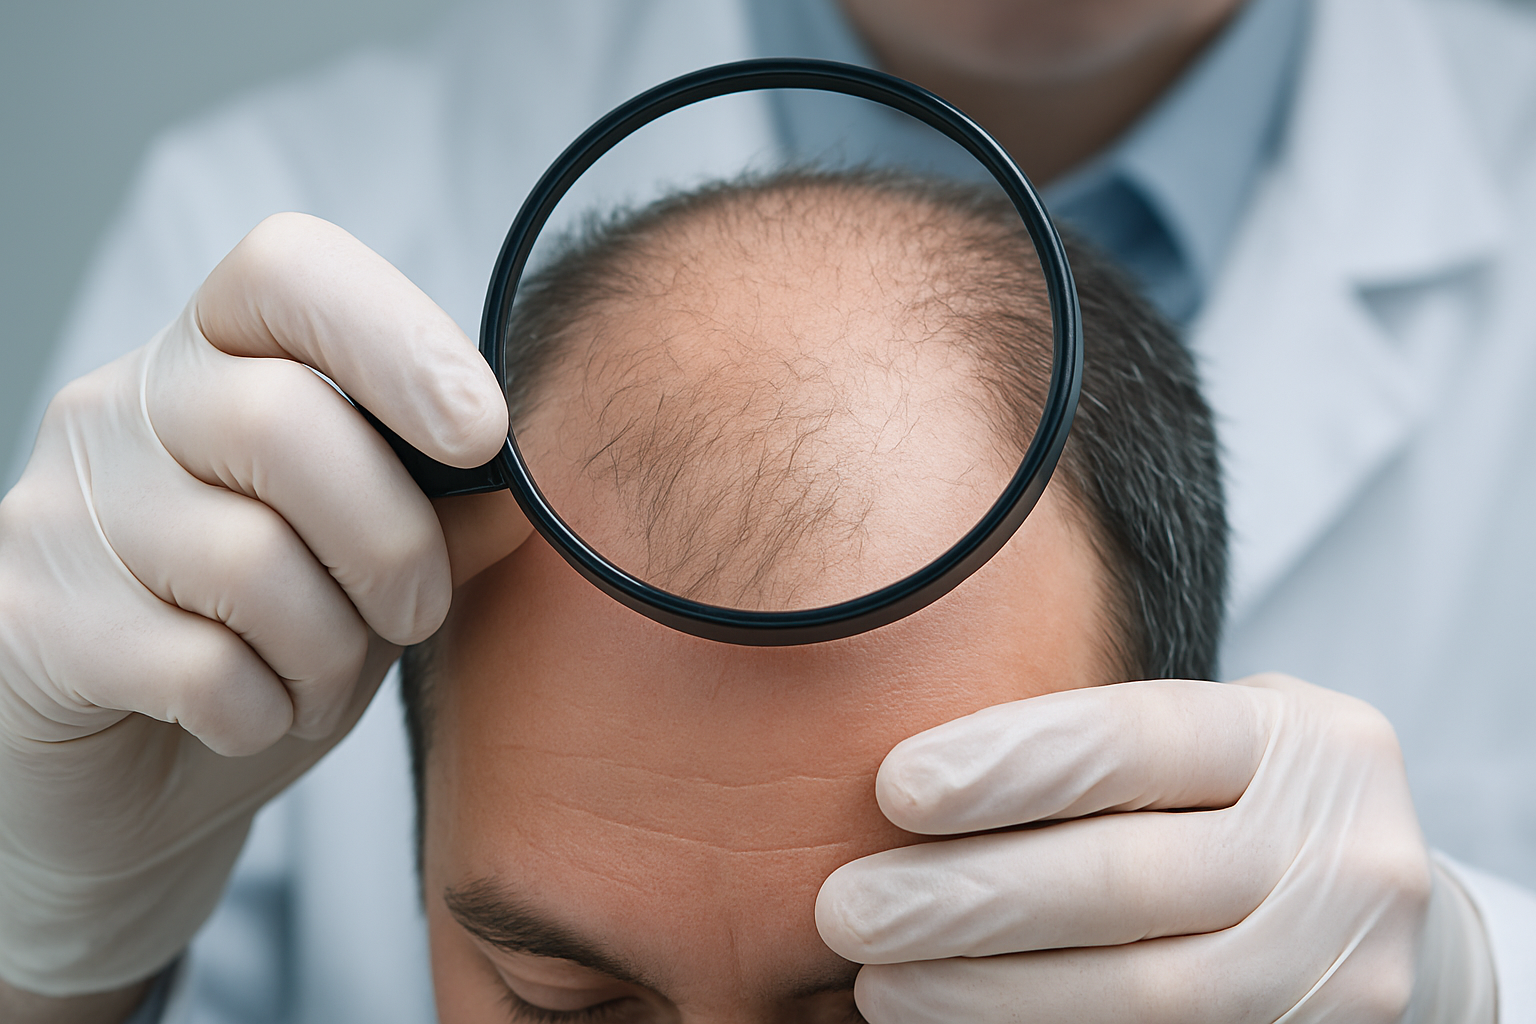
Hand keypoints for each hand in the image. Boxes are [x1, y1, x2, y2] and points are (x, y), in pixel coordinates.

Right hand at [0, 213, 526, 1000]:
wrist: (131, 780)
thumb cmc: (269, 646)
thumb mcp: (377, 569)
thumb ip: (449, 513)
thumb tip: (531, 485)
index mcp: (217, 357)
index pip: (285, 272)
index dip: (396, 337)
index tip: (482, 434)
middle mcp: (122, 405)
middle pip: (282, 420)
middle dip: (391, 541)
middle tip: (415, 615)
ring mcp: (62, 509)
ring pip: (246, 557)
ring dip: (329, 651)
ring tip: (319, 683)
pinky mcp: (28, 621)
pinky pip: (196, 665)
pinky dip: (264, 712)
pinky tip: (253, 719)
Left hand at [816, 674, 1495, 1022]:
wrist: (1382, 916)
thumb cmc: (1243, 805)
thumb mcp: (1208, 746)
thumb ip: (1100, 751)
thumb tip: (905, 784)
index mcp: (1301, 742)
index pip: (1139, 741)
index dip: (1011, 763)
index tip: (895, 787)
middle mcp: (1340, 855)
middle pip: (1126, 879)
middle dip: (969, 898)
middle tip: (848, 909)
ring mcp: (1342, 971)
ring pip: (1142, 995)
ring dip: (986, 995)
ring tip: (879, 985)